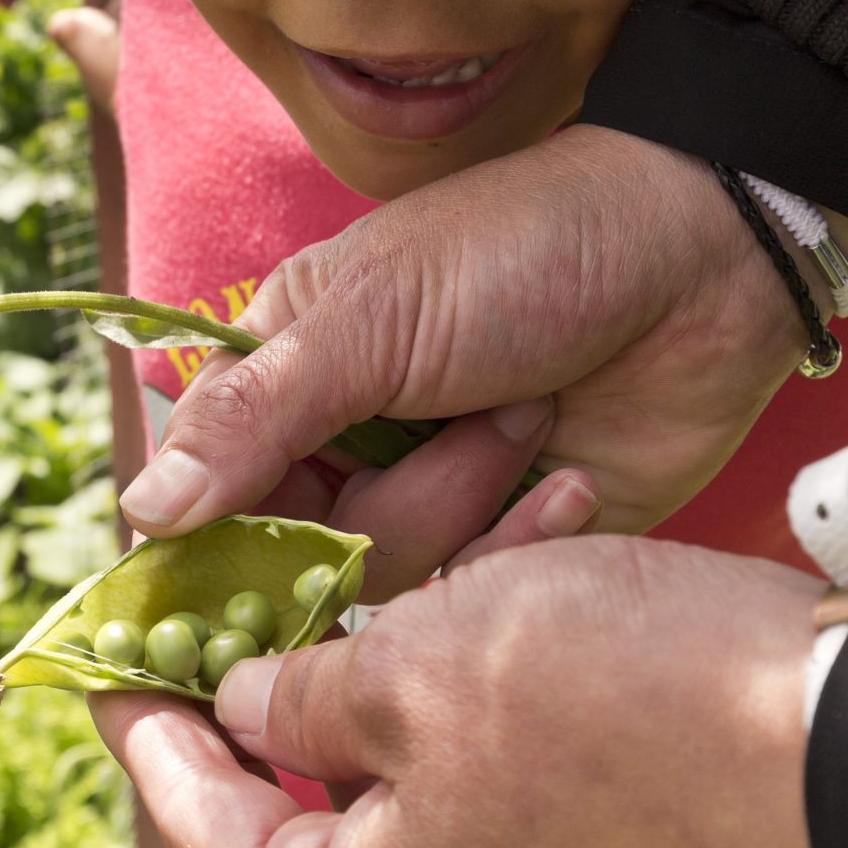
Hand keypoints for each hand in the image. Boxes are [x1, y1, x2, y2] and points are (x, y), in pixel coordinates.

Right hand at [47, 5, 605, 592]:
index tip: (215, 578)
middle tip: (447, 419)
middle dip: (376, 498)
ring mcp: (430, 499)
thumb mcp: (373, 315)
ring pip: (385, 580)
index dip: (205, 536)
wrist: (704, 261)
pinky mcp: (513, 547)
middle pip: (291, 553)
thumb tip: (144, 509)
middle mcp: (345, 446)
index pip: (201, 486)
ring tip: (525, 413)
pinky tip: (571, 474)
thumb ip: (252, 415)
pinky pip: (474, 599)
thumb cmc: (526, 248)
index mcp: (287, 371)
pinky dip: (523, 543)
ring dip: (461, 498)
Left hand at [91, 536, 844, 847]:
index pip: (209, 833)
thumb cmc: (621, 704)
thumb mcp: (424, 657)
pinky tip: (449, 664)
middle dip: (235, 759)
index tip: (112, 673)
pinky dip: (449, 755)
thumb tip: (250, 704)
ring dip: (357, 738)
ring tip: (324, 640)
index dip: (152, 735)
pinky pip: (479, 842)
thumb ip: (305, 690)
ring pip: (388, 844)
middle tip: (195, 672)